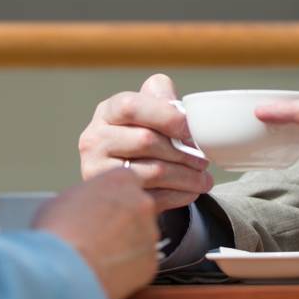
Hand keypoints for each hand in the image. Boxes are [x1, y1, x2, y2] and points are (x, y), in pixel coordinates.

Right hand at [34, 168, 158, 298]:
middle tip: (99, 234)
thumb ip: (85, 197)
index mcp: (120, 180)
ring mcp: (149, 232)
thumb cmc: (58, 232)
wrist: (64, 269)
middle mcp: (141, 202)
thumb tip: (82, 207)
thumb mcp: (63, 199)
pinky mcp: (151, 261)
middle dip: (122, 221)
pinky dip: (128, 267)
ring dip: (126, 244)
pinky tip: (106, 270)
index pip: (127, 181)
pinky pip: (141, 262)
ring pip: (141, 236)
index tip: (103, 208)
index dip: (113, 197)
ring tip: (99, 256)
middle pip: (137, 208)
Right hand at [79, 73, 212, 212]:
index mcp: (106, 113)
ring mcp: (100, 172)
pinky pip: (154, 197)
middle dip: (182, 151)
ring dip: (187, 176)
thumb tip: (179, 110)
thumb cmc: (136, 142)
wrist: (113, 188)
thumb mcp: (144, 113)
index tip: (189, 128)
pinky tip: (189, 191)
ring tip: (203, 178)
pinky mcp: (113, 200)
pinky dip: (179, 195)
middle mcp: (94, 141)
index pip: (131, 106)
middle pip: (146, 140)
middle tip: (203, 159)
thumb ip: (160, 98)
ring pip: (154, 171)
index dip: (165, 115)